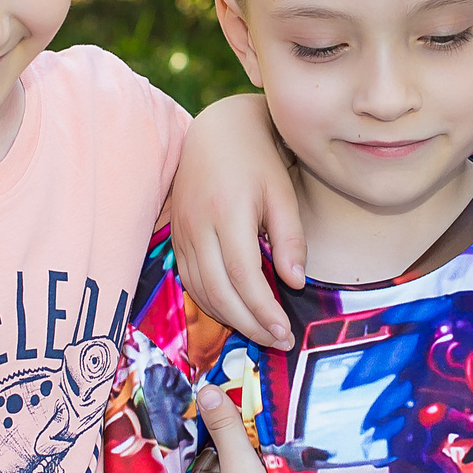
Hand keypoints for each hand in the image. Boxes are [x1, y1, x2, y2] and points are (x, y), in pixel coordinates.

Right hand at [166, 95, 301, 348]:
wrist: (216, 132)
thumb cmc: (256, 160)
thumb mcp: (282, 193)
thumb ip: (290, 238)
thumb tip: (295, 282)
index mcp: (227, 212)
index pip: (242, 275)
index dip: (262, 309)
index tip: (284, 331)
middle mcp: (199, 226)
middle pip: (218, 290)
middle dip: (248, 323)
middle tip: (277, 341)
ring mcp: (183, 232)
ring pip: (200, 290)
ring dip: (229, 319)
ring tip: (261, 333)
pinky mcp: (177, 236)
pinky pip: (190, 280)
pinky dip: (211, 302)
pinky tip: (235, 312)